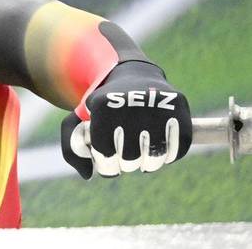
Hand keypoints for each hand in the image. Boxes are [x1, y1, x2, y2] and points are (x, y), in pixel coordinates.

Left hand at [61, 60, 191, 178]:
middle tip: (125, 152)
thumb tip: (88, 174)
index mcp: (103, 105)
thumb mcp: (78, 119)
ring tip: (142, 151)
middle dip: (126, 163)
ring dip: (148, 163)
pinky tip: (160, 145)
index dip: (106, 164)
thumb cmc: (104, 106)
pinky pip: (177, 149)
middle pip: (130, 159)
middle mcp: (131, 102)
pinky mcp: (179, 106)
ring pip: (155, 158)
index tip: (108, 158)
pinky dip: (169, 155)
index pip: (105, 154)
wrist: (132, 76)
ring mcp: (157, 104)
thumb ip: (71, 148)